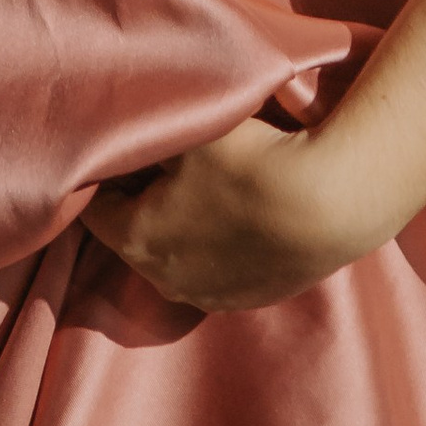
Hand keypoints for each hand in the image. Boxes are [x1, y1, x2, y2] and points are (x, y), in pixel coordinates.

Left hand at [81, 109, 386, 313]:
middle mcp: (164, 281)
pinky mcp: (249, 299)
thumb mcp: (188, 131)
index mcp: (137, 240)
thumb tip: (125, 126)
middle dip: (139, 199)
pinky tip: (235, 209)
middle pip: (134, 232)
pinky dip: (214, 241)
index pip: (95, 208)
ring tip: (203, 182)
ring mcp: (208, 297)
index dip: (102, 175)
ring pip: (175, 253)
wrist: (330, 205)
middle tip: (159, 158)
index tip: (118, 147)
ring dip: (178, 222)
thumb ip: (147, 130)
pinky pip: (212, 267)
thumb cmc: (250, 161)